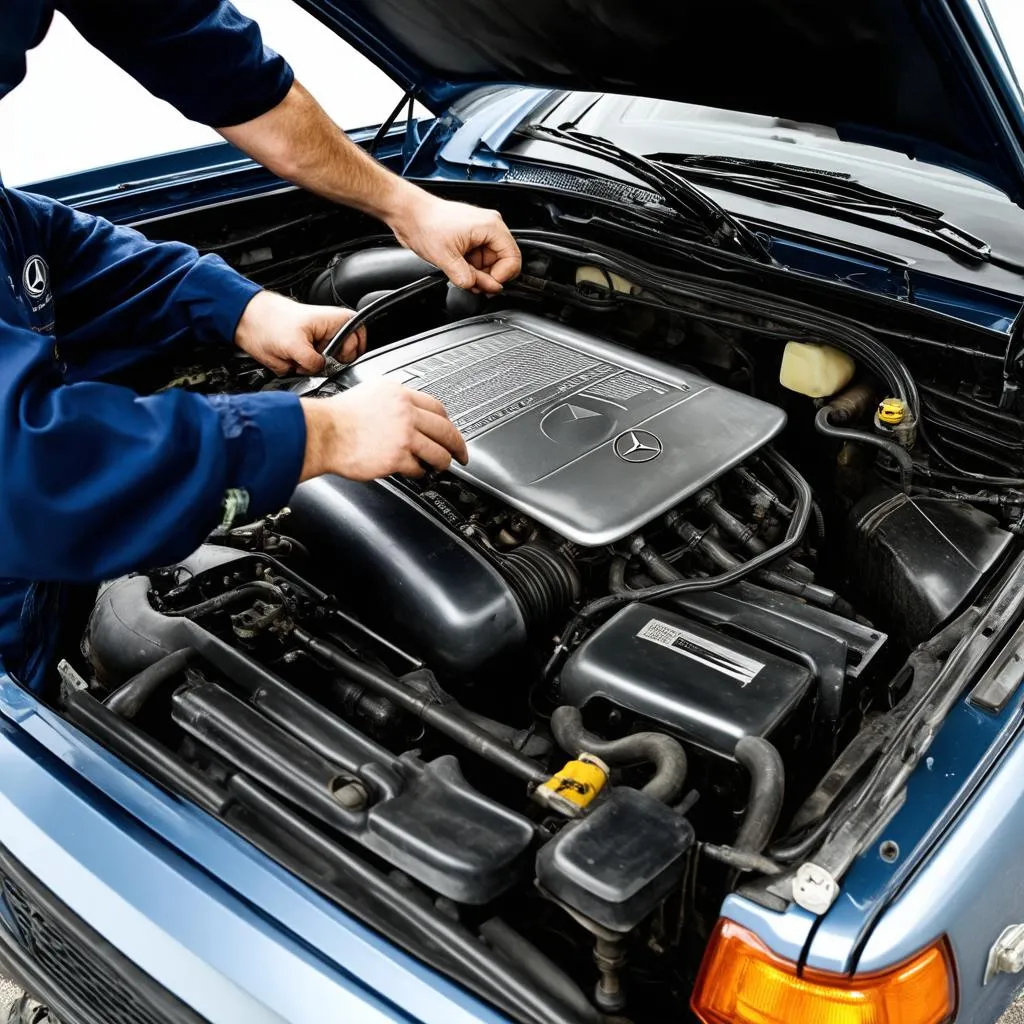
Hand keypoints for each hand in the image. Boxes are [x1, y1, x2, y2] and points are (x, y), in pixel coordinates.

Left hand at [234, 290, 366, 373]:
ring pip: (328, 366)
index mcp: (337, 321)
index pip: (357, 344)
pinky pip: (313, 369)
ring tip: (300, 359)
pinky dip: (303, 369)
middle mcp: (332, 331)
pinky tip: (293, 361)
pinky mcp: (309, 352)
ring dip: (313, 368)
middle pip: (346, 358)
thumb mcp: (293, 346)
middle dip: (329, 364)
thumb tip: (320, 371)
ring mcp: (321, 342)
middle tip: (314, 359)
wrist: (248, 320)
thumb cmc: (269, 322)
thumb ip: (313, 362)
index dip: (345, 356)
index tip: (332, 358)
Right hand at [300, 378, 468, 481]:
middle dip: (458, 445)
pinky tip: (416, 473)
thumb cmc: (337, 417)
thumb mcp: (369, 393)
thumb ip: (392, 402)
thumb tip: (405, 412)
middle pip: (445, 429)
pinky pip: (418, 468)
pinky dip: (419, 473)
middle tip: (461, 453)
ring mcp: (404, 434)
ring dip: (442, 462)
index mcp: (399, 394)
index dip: (447, 422)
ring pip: (438, 452)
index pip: (436, 407)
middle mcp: (405, 412)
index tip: (450, 430)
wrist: (322, 432)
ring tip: (440, 467)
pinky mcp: (397, 456)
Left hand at [386, 190, 520, 293]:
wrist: (409, 213)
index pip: (513, 259)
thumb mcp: (446, 258)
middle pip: (503, 263)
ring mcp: (481, 233)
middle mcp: (490, 227)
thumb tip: (486, 288)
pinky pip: (480, 261)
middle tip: (471, 283)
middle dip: (488, 278)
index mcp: (491, 226)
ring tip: (460, 274)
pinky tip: (459, 269)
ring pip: (491, 264)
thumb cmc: (425, 223)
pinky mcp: (472, 239)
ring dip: (479, 275)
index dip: (500, 277)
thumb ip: (469, 278)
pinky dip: (472, 270)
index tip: (486, 285)